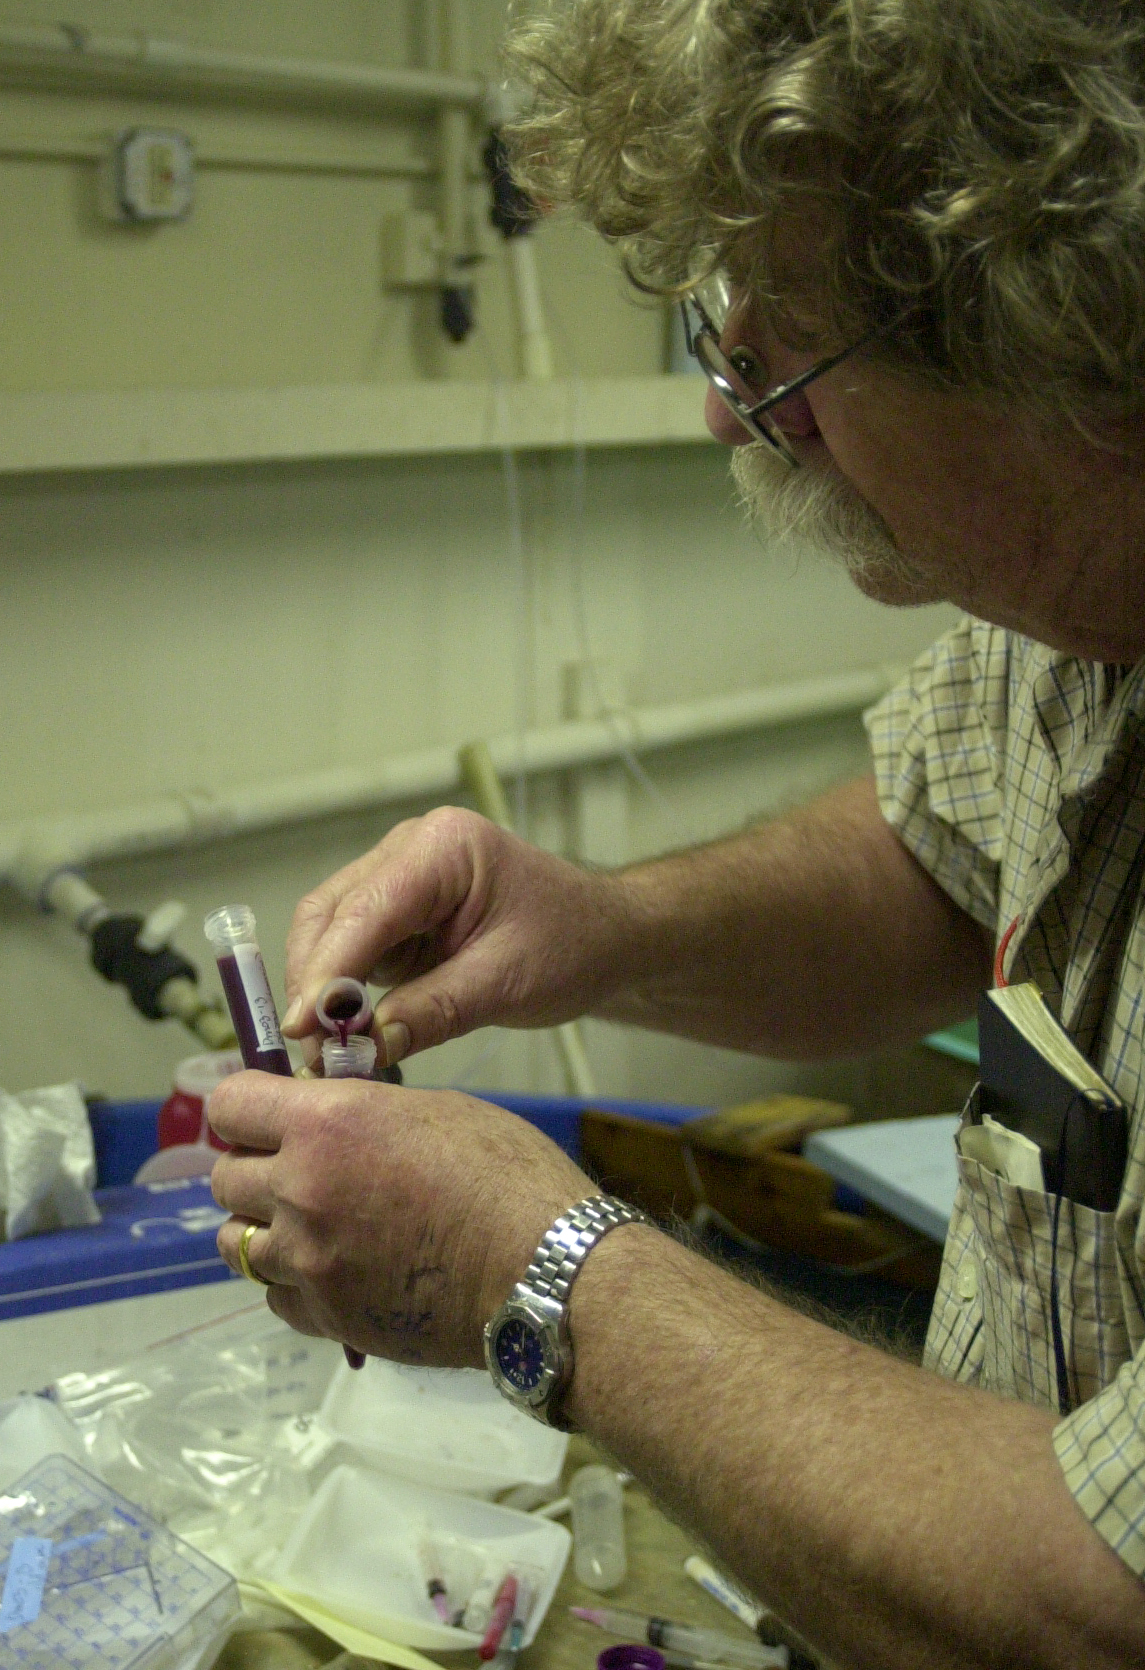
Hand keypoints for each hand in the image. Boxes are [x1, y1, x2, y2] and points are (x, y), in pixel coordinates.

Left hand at [209, 1071, 592, 1365]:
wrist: (544, 1273)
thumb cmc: (507, 1174)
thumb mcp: (435, 1110)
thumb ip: (365, 1115)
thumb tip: (332, 1125)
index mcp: (327, 1124)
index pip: (231, 1105)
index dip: (245, 1107)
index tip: (266, 1115)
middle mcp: (300, 1190)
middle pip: (225, 1178)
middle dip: (253, 1167)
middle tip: (296, 1169)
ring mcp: (308, 1262)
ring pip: (236, 1243)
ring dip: (263, 1228)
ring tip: (308, 1224)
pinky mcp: (325, 1318)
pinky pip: (275, 1296)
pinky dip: (292, 1281)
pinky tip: (333, 1269)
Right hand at [280, 806, 626, 1066]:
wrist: (607, 936)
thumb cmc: (572, 946)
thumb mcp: (504, 984)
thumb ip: (431, 1013)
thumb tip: (361, 1048)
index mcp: (444, 848)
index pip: (364, 910)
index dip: (326, 973)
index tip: (302, 1030)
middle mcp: (411, 848)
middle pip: (330, 914)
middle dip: (315, 985)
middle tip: (315, 1053)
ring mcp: (401, 874)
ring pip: (331, 930)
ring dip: (322, 989)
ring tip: (330, 1051)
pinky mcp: (400, 906)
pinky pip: (353, 944)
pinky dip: (344, 987)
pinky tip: (349, 1031)